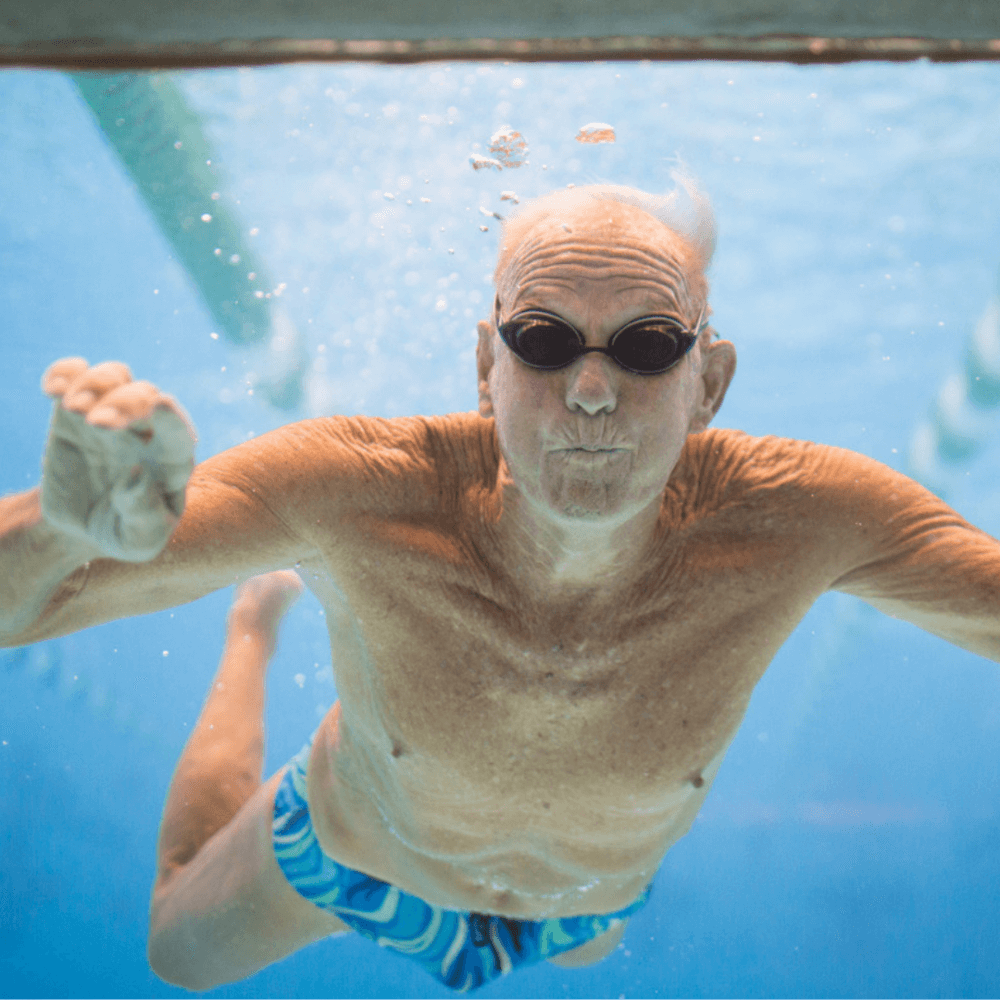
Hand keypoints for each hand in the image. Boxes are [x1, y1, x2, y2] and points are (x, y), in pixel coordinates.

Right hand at [40, 358, 196, 562]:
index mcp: (172, 461)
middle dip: (125, 403)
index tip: (160, 406)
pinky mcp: (75, 412)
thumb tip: (138, 476)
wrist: (83, 527)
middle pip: (145, 395)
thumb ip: (144, 515)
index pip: (179, 432)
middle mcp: (147, 431)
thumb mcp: (140, 540)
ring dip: (96, 384)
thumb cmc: (125, 533)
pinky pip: (74, 376)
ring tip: (74, 409)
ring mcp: (111, 416)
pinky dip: (64, 373)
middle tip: (99, 426)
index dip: (172, 418)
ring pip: (114, 376)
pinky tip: (53, 391)